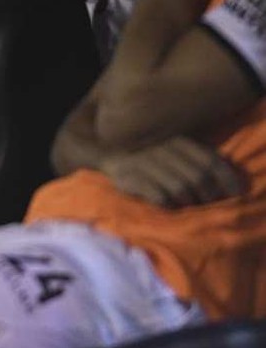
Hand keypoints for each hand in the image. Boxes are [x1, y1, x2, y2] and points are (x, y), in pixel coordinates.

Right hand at [99, 136, 244, 207]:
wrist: (112, 156)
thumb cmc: (154, 160)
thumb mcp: (178, 153)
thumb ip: (202, 161)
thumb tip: (232, 185)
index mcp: (179, 141)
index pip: (210, 161)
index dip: (227, 179)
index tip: (236, 194)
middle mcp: (163, 149)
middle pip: (198, 178)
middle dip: (208, 196)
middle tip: (209, 205)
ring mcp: (145, 164)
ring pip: (180, 188)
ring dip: (188, 202)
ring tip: (189, 206)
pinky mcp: (130, 179)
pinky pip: (159, 197)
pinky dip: (168, 205)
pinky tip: (168, 206)